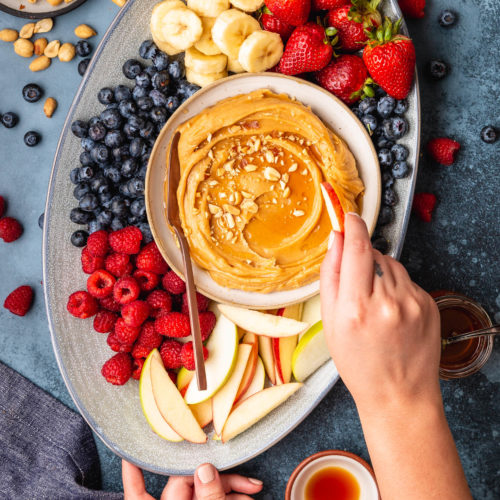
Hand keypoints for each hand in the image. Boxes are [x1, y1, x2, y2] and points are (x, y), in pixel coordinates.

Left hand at [122, 460, 262, 499]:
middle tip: (244, 479)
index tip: (131, 452)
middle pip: (184, 485)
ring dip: (228, 489)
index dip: (133, 472)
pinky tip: (247, 498)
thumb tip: (204, 469)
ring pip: (203, 493)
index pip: (137, 493)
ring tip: (253, 491)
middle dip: (215, 476)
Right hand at [320, 213, 441, 415]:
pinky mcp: (430, 304)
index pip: (356, 247)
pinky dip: (397, 287)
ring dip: (381, 274)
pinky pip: (408, 280)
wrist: (399, 394)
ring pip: (392, 265)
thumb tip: (336, 240)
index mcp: (356, 306)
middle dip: (362, 260)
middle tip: (358, 288)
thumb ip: (331, 275)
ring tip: (376, 305)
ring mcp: (414, 302)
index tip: (349, 216)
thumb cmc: (359, 363)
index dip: (352, 225)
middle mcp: (388, 301)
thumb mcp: (331, 322)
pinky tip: (392, 311)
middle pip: (374, 254)